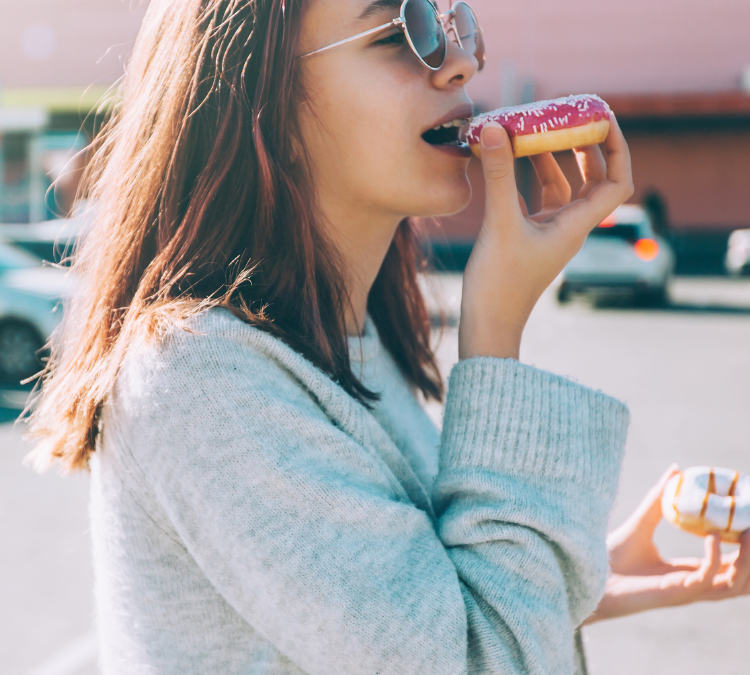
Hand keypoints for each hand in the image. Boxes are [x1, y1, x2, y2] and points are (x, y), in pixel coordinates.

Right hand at [459, 116, 633, 359]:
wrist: (487, 324)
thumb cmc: (499, 284)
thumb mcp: (500, 225)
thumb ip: (500, 175)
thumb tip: (497, 129)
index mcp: (576, 226)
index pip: (617, 182)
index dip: (617, 148)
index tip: (602, 117)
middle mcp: (569, 227)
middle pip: (593, 179)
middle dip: (584, 145)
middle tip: (569, 116)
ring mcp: (549, 232)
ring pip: (563, 186)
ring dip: (553, 158)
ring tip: (536, 130)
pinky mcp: (527, 237)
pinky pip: (537, 198)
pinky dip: (528, 176)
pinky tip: (510, 160)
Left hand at [585, 465, 749, 623]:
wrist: (590, 575)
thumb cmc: (614, 555)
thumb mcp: (642, 521)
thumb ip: (660, 499)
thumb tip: (676, 471)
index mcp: (693, 571)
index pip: (734, 564)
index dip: (749, 548)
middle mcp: (696, 584)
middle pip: (744, 579)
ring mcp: (688, 591)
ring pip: (735, 584)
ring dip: (748, 560)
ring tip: (748, 531)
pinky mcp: (676, 593)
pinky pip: (707, 578)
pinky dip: (714, 557)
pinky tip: (712, 535)